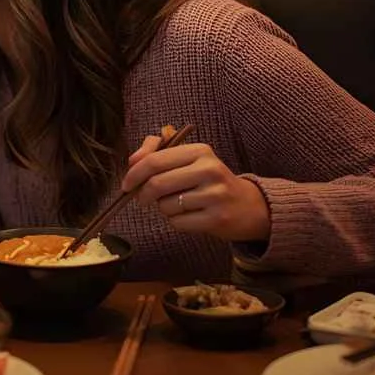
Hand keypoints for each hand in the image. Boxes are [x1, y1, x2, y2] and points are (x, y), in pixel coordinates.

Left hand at [121, 138, 270, 242]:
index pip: (155, 160)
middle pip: (157, 183)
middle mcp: (209, 170)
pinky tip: (189, 216)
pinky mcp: (216, 218)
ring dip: (163, 209)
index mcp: (200, 151)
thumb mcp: (190, 158)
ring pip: (166, 205)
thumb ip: (158, 151)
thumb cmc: (210, 181)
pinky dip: (176, 222)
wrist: (248, 206)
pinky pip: (178, 223)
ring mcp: (215, 195)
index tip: (127, 184)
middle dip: (143, 194)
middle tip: (142, 199)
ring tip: (178, 205)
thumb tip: (132, 160)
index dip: (134, 173)